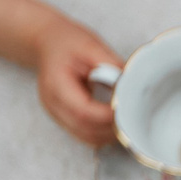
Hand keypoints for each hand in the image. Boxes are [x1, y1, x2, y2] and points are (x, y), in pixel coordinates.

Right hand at [29, 13, 119, 144]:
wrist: (46, 42)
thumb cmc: (66, 42)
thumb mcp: (89, 45)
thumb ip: (110, 65)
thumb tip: (132, 83)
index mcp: (56, 84)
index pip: (83, 110)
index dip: (108, 115)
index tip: (129, 109)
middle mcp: (52, 104)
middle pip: (85, 128)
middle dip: (112, 127)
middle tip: (134, 117)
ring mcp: (56, 114)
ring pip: (86, 137)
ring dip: (109, 135)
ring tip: (128, 120)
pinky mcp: (63, 118)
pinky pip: (85, 135)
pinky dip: (103, 134)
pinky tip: (116, 123)